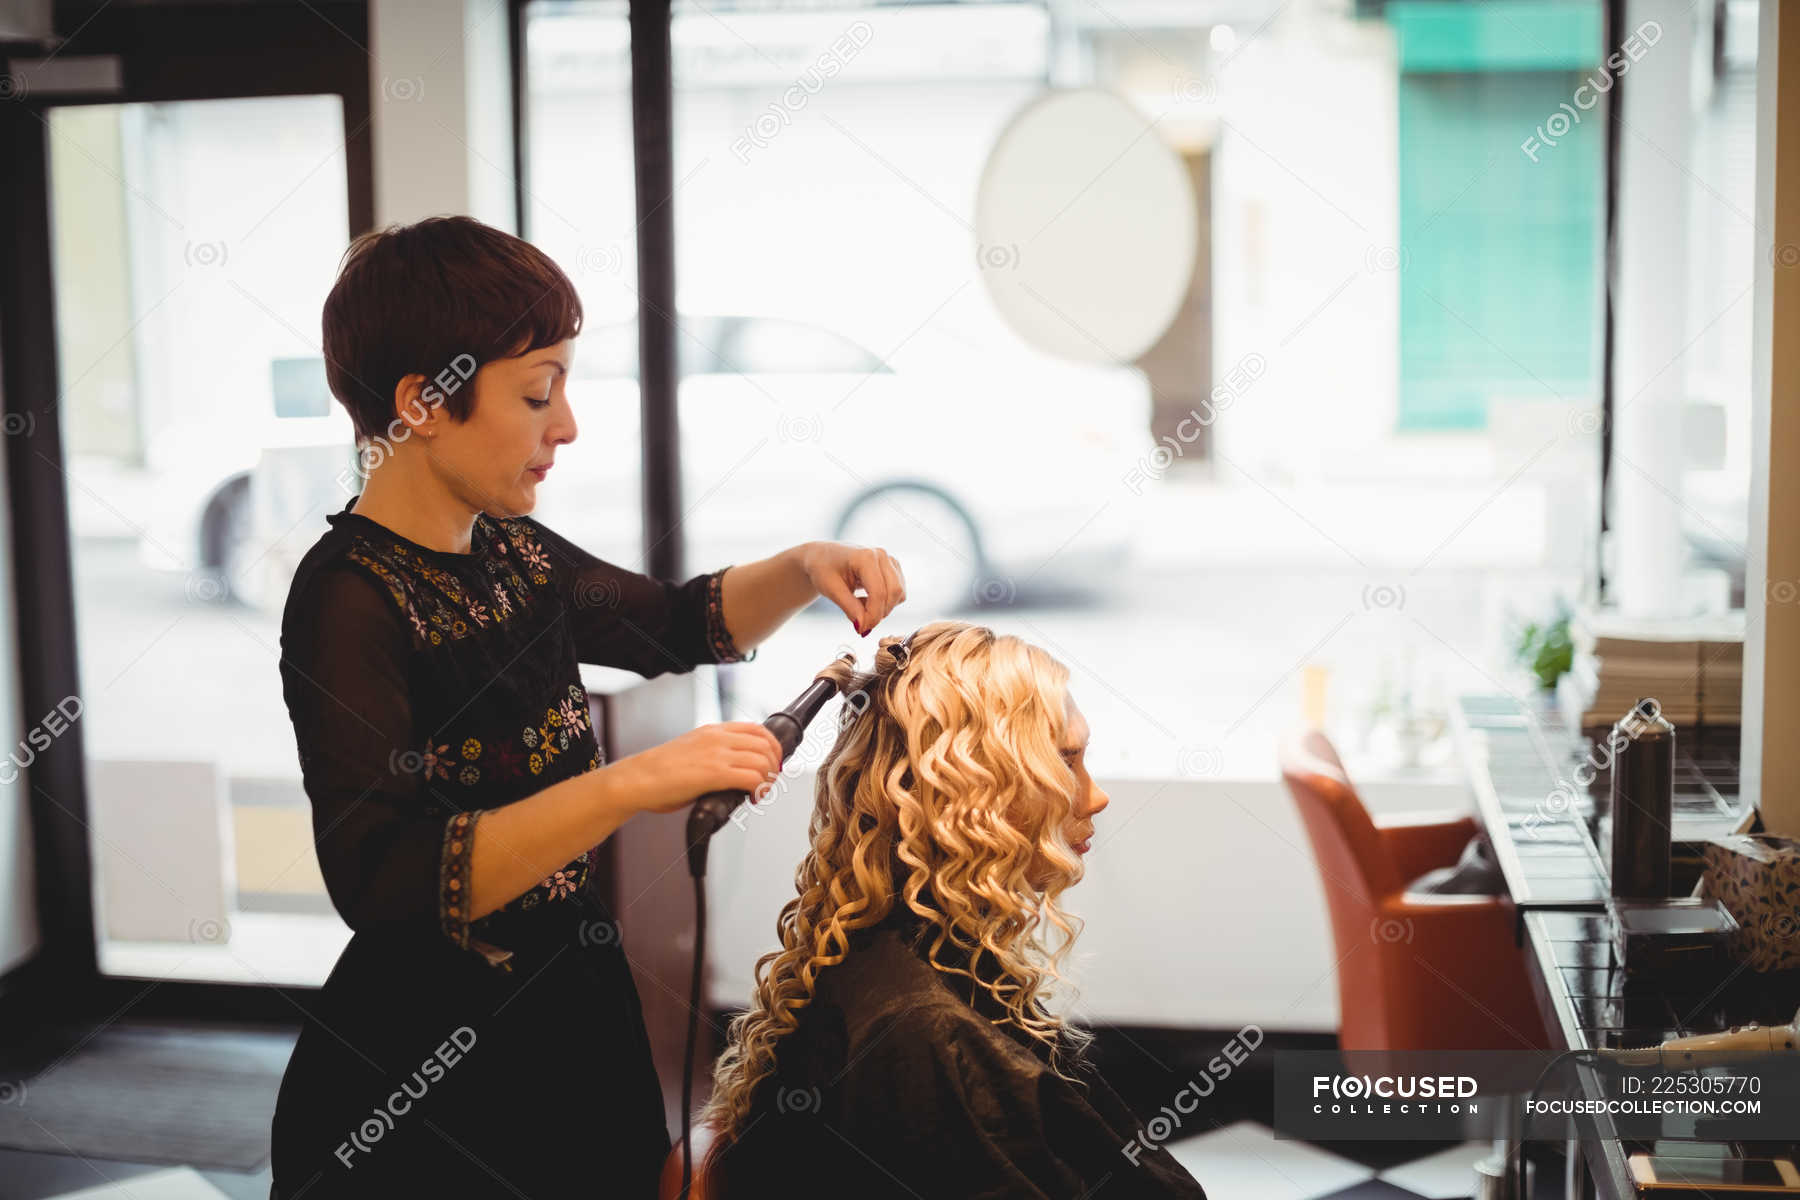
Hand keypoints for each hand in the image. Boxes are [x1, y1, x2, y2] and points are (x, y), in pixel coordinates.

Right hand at [613, 722, 783, 814]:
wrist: (636, 779)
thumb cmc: (658, 772)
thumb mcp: (692, 751)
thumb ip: (715, 755)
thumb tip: (735, 771)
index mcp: (713, 731)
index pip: (757, 729)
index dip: (772, 747)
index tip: (771, 764)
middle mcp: (717, 738)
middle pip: (765, 744)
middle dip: (774, 765)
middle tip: (768, 782)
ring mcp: (716, 754)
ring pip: (763, 761)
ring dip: (768, 780)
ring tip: (760, 793)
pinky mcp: (713, 773)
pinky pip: (752, 778)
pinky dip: (760, 790)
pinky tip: (752, 799)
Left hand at [800, 542, 906, 636]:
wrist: (823, 557)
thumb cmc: (823, 569)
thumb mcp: (832, 590)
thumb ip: (850, 608)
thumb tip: (864, 627)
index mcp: (865, 557)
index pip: (878, 592)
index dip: (873, 615)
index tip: (861, 630)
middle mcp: (881, 556)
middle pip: (894, 592)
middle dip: (880, 613)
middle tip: (861, 623)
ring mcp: (889, 560)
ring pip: (899, 593)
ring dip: (883, 608)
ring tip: (859, 605)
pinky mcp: (893, 568)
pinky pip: (898, 592)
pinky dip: (885, 602)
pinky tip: (867, 599)